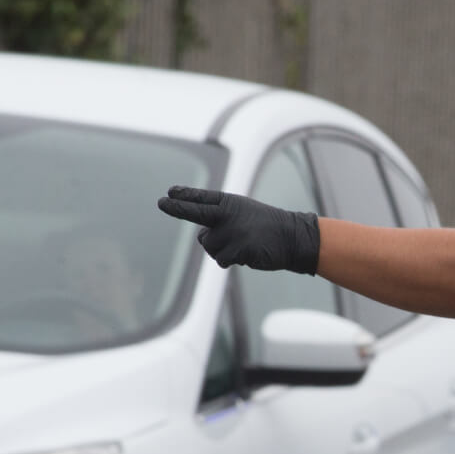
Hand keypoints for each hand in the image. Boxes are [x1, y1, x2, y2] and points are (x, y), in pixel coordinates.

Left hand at [156, 186, 320, 274]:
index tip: (170, 193)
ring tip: (242, 244)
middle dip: (177, 208)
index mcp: (230, 203)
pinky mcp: (237, 248)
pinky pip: (221, 259)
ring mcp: (232, 231)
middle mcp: (228, 214)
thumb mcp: (244, 214)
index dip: (185, 195)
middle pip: (195, 213)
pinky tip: (247, 253)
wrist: (292, 238)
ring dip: (220, 249)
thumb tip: (202, 238)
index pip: (203, 198)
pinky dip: (230, 260)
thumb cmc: (267, 228)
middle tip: (161, 203)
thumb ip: (221, 220)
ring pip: (209, 245)